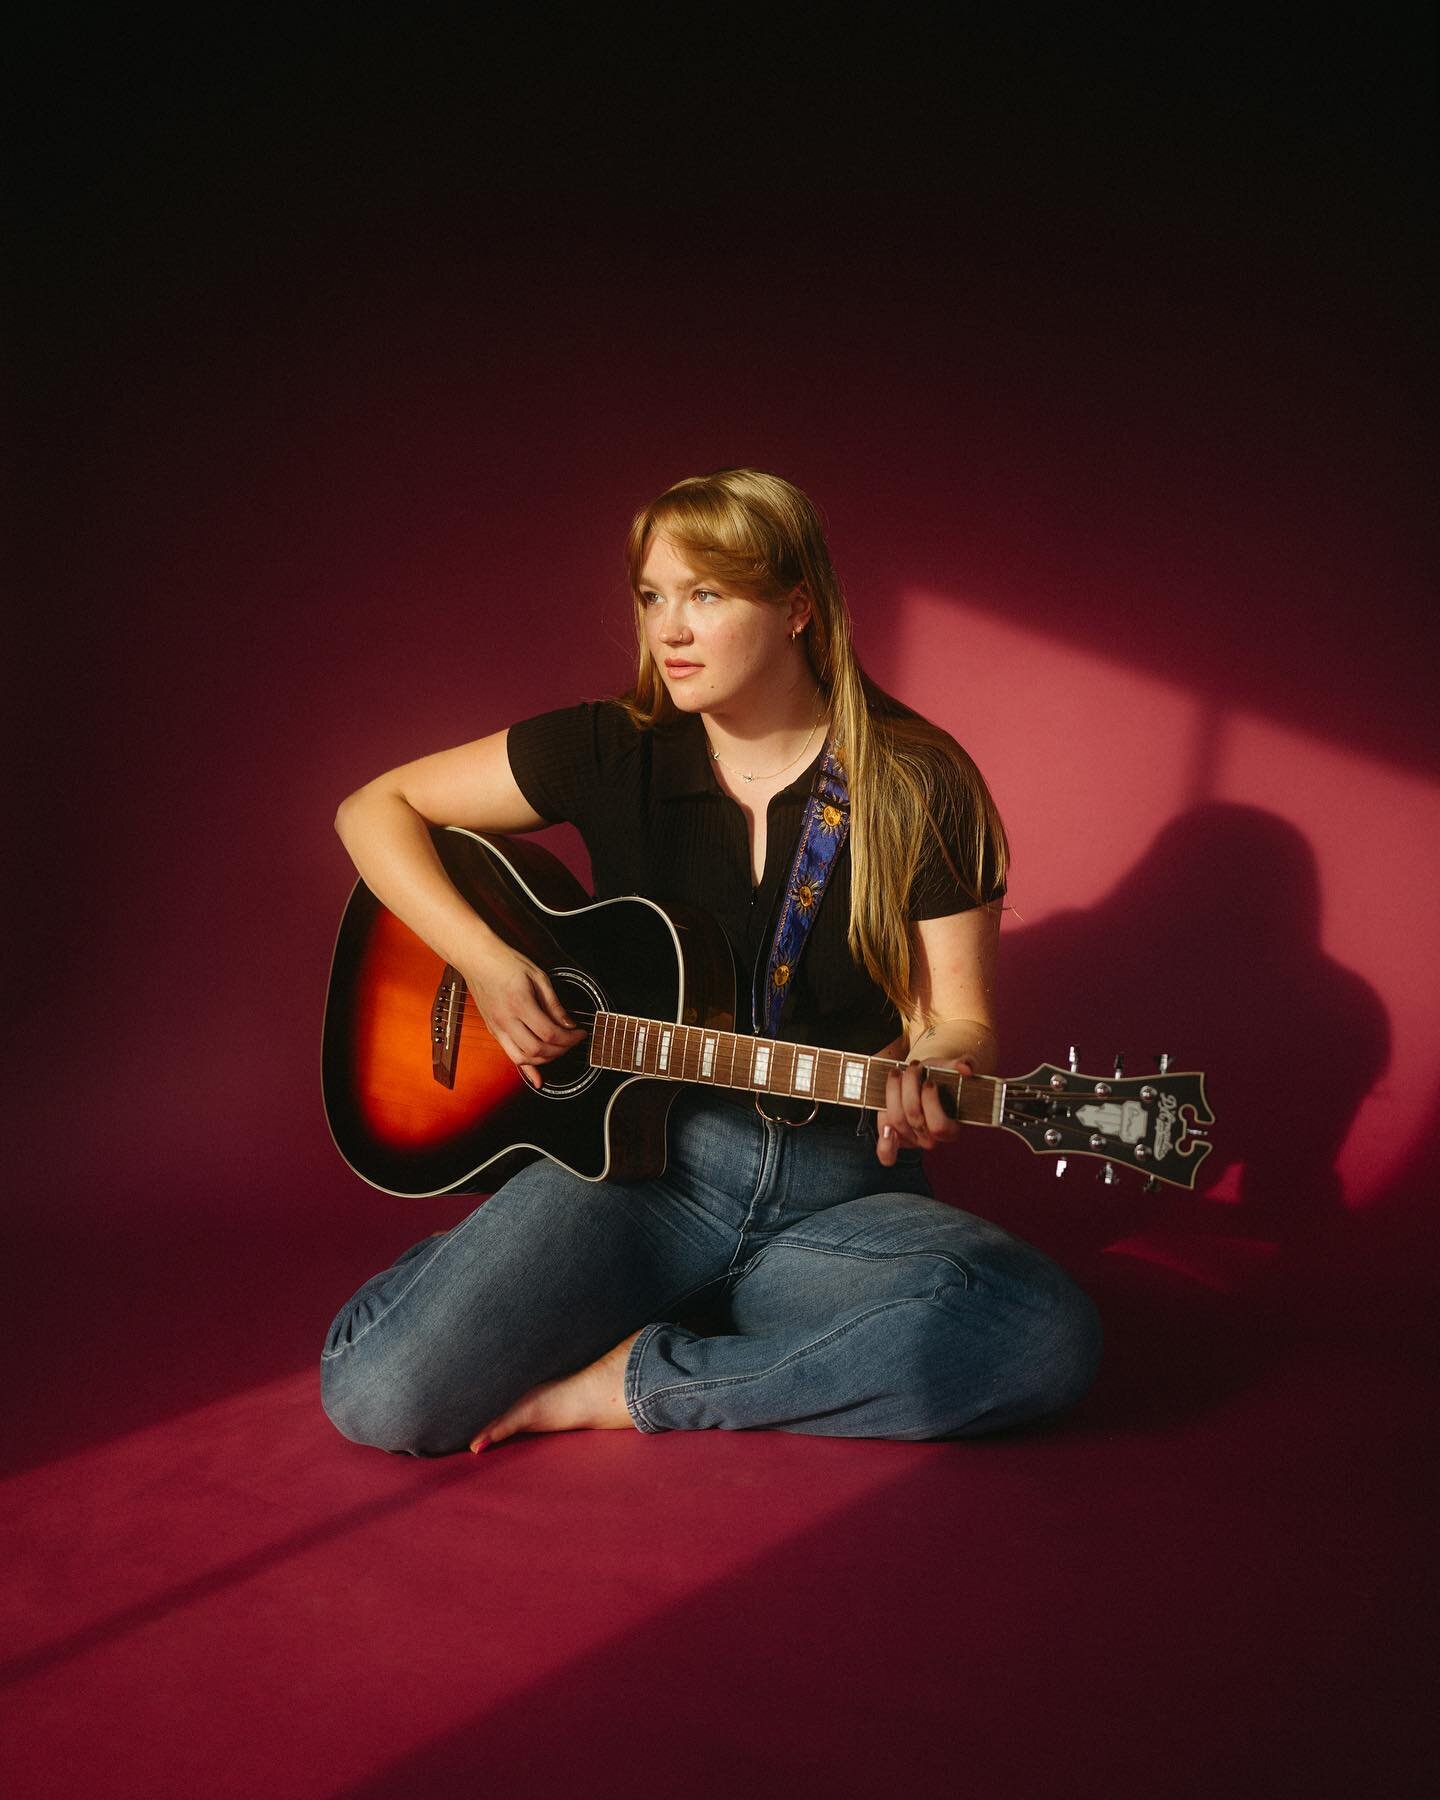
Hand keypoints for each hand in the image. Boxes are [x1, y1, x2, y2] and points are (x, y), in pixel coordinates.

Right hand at [462, 940, 584, 1089]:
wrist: (477, 959)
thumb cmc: (506, 962)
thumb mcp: (539, 977)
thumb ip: (554, 1004)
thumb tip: (569, 1024)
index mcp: (520, 1003)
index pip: (549, 1033)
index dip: (570, 1038)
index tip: (580, 1033)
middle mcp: (506, 1020)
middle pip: (538, 1049)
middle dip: (561, 1050)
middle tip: (573, 1041)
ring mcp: (497, 1027)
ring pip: (523, 1058)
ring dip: (545, 1059)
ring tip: (559, 1049)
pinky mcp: (493, 1030)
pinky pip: (510, 1055)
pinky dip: (526, 1068)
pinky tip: (537, 1079)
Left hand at [875, 1057, 974, 1167]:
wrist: (922, 1080)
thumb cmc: (939, 1077)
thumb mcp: (951, 1069)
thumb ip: (964, 1064)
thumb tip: (966, 1068)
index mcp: (950, 1129)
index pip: (939, 1125)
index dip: (931, 1102)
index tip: (930, 1082)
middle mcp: (930, 1139)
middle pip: (913, 1117)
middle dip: (910, 1086)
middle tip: (913, 1068)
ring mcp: (911, 1140)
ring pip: (896, 1120)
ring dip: (893, 1092)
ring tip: (897, 1073)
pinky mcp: (895, 1139)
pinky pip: (887, 1152)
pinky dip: (885, 1144)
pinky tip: (886, 1128)